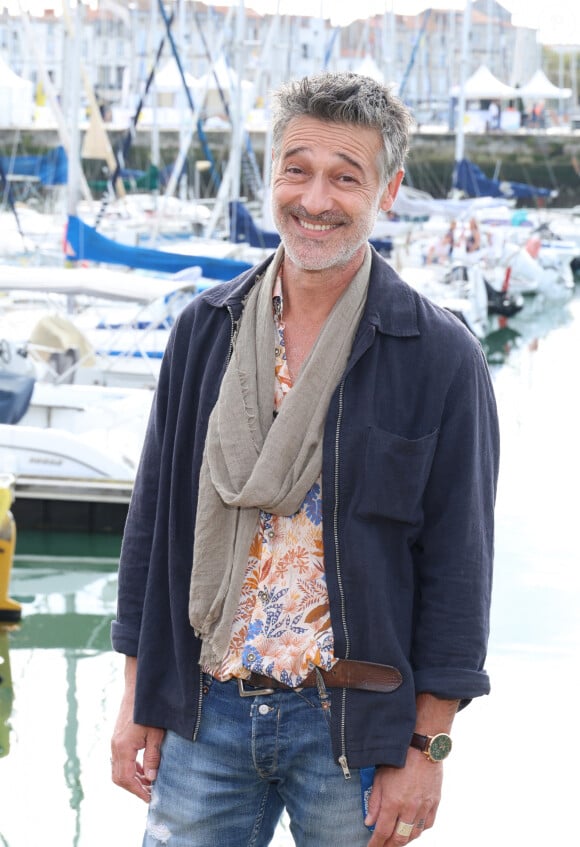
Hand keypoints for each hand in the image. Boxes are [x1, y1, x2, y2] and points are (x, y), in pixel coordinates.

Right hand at [110, 658, 164, 801]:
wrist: (138, 686)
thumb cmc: (149, 709)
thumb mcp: (156, 734)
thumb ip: (153, 756)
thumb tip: (152, 778)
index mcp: (123, 748)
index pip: (126, 779)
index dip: (138, 791)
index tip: (150, 799)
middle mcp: (115, 747)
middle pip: (119, 777)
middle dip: (134, 788)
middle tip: (150, 793)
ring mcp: (114, 741)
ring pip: (119, 769)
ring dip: (133, 778)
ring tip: (150, 782)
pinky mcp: (118, 736)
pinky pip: (121, 759)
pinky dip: (131, 767)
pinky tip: (145, 767)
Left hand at [365, 749, 442, 845]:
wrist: (422, 747)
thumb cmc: (398, 758)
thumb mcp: (379, 778)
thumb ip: (374, 802)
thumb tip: (369, 822)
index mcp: (393, 802)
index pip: (383, 832)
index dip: (376, 844)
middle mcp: (409, 808)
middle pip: (400, 838)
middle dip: (390, 846)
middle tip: (383, 846)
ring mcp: (424, 806)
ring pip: (414, 834)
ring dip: (404, 840)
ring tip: (396, 840)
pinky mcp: (435, 802)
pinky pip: (428, 824)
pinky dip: (419, 830)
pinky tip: (413, 829)